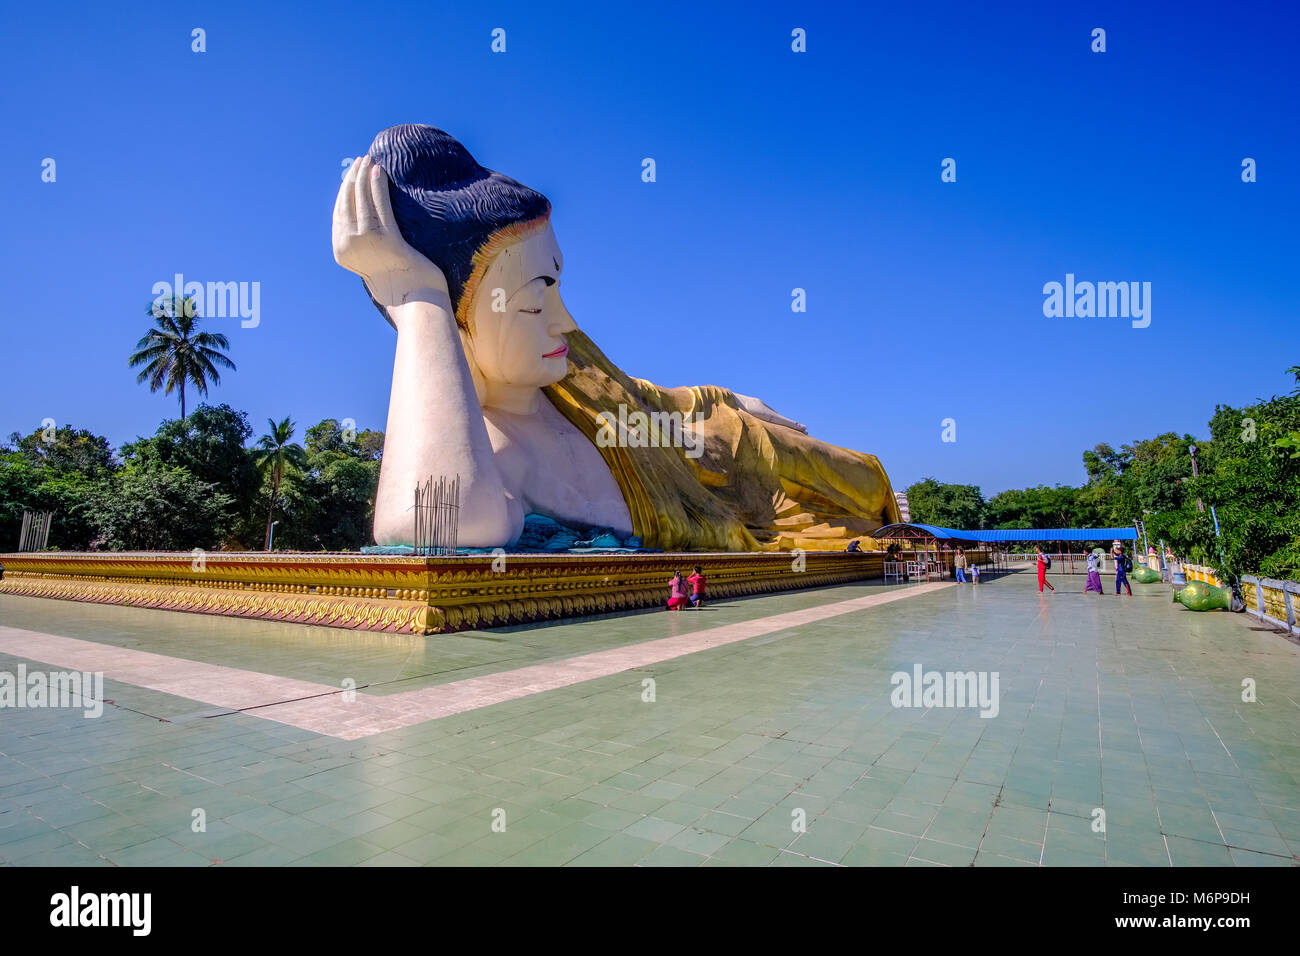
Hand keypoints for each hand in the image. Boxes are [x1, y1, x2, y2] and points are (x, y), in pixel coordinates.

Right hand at [333, 156, 448, 308]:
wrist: (416, 303)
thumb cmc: (400, 288)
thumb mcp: (375, 264)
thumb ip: (365, 245)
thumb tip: (365, 224)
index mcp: (341, 253)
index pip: (339, 214)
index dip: (344, 192)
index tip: (351, 175)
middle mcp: (348, 246)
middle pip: (347, 203)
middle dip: (352, 179)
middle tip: (360, 161)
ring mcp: (365, 242)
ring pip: (362, 200)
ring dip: (364, 176)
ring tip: (369, 159)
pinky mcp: (386, 238)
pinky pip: (380, 205)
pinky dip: (379, 186)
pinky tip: (381, 171)